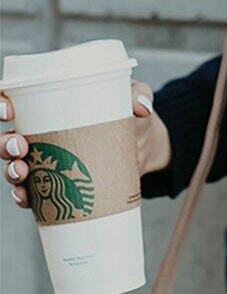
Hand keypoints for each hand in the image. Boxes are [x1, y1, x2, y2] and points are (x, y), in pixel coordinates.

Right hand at [1, 81, 170, 209]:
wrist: (144, 147)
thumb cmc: (130, 115)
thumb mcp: (134, 99)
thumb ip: (139, 95)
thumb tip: (141, 108)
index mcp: (50, 107)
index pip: (13, 101)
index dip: (2, 104)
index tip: (7, 110)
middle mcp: (40, 134)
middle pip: (7, 139)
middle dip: (4, 144)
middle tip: (19, 147)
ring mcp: (47, 161)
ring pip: (15, 166)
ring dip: (11, 171)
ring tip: (23, 171)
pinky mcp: (58, 183)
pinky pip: (33, 193)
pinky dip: (24, 197)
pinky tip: (26, 198)